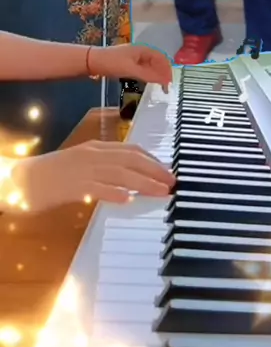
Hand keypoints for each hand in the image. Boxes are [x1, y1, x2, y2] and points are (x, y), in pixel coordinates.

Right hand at [11, 140, 175, 211]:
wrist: (22, 179)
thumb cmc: (53, 173)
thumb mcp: (82, 164)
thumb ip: (105, 167)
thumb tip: (129, 180)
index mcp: (96, 147)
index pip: (131, 149)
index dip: (152, 159)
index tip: (167, 170)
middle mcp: (92, 155)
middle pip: (130, 159)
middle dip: (155, 170)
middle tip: (173, 182)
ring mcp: (82, 169)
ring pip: (119, 173)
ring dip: (143, 182)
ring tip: (161, 191)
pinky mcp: (71, 186)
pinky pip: (96, 188)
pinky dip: (113, 192)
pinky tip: (126, 199)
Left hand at [89, 44, 172, 89]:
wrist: (93, 61)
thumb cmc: (112, 63)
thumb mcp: (131, 70)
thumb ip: (148, 75)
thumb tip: (164, 81)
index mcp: (144, 50)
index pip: (162, 58)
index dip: (168, 70)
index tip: (170, 83)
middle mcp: (141, 52)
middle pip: (157, 62)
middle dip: (163, 73)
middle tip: (166, 87)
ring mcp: (134, 57)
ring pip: (150, 66)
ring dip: (156, 75)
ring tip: (159, 86)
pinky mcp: (128, 63)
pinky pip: (143, 68)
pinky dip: (148, 75)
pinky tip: (147, 82)